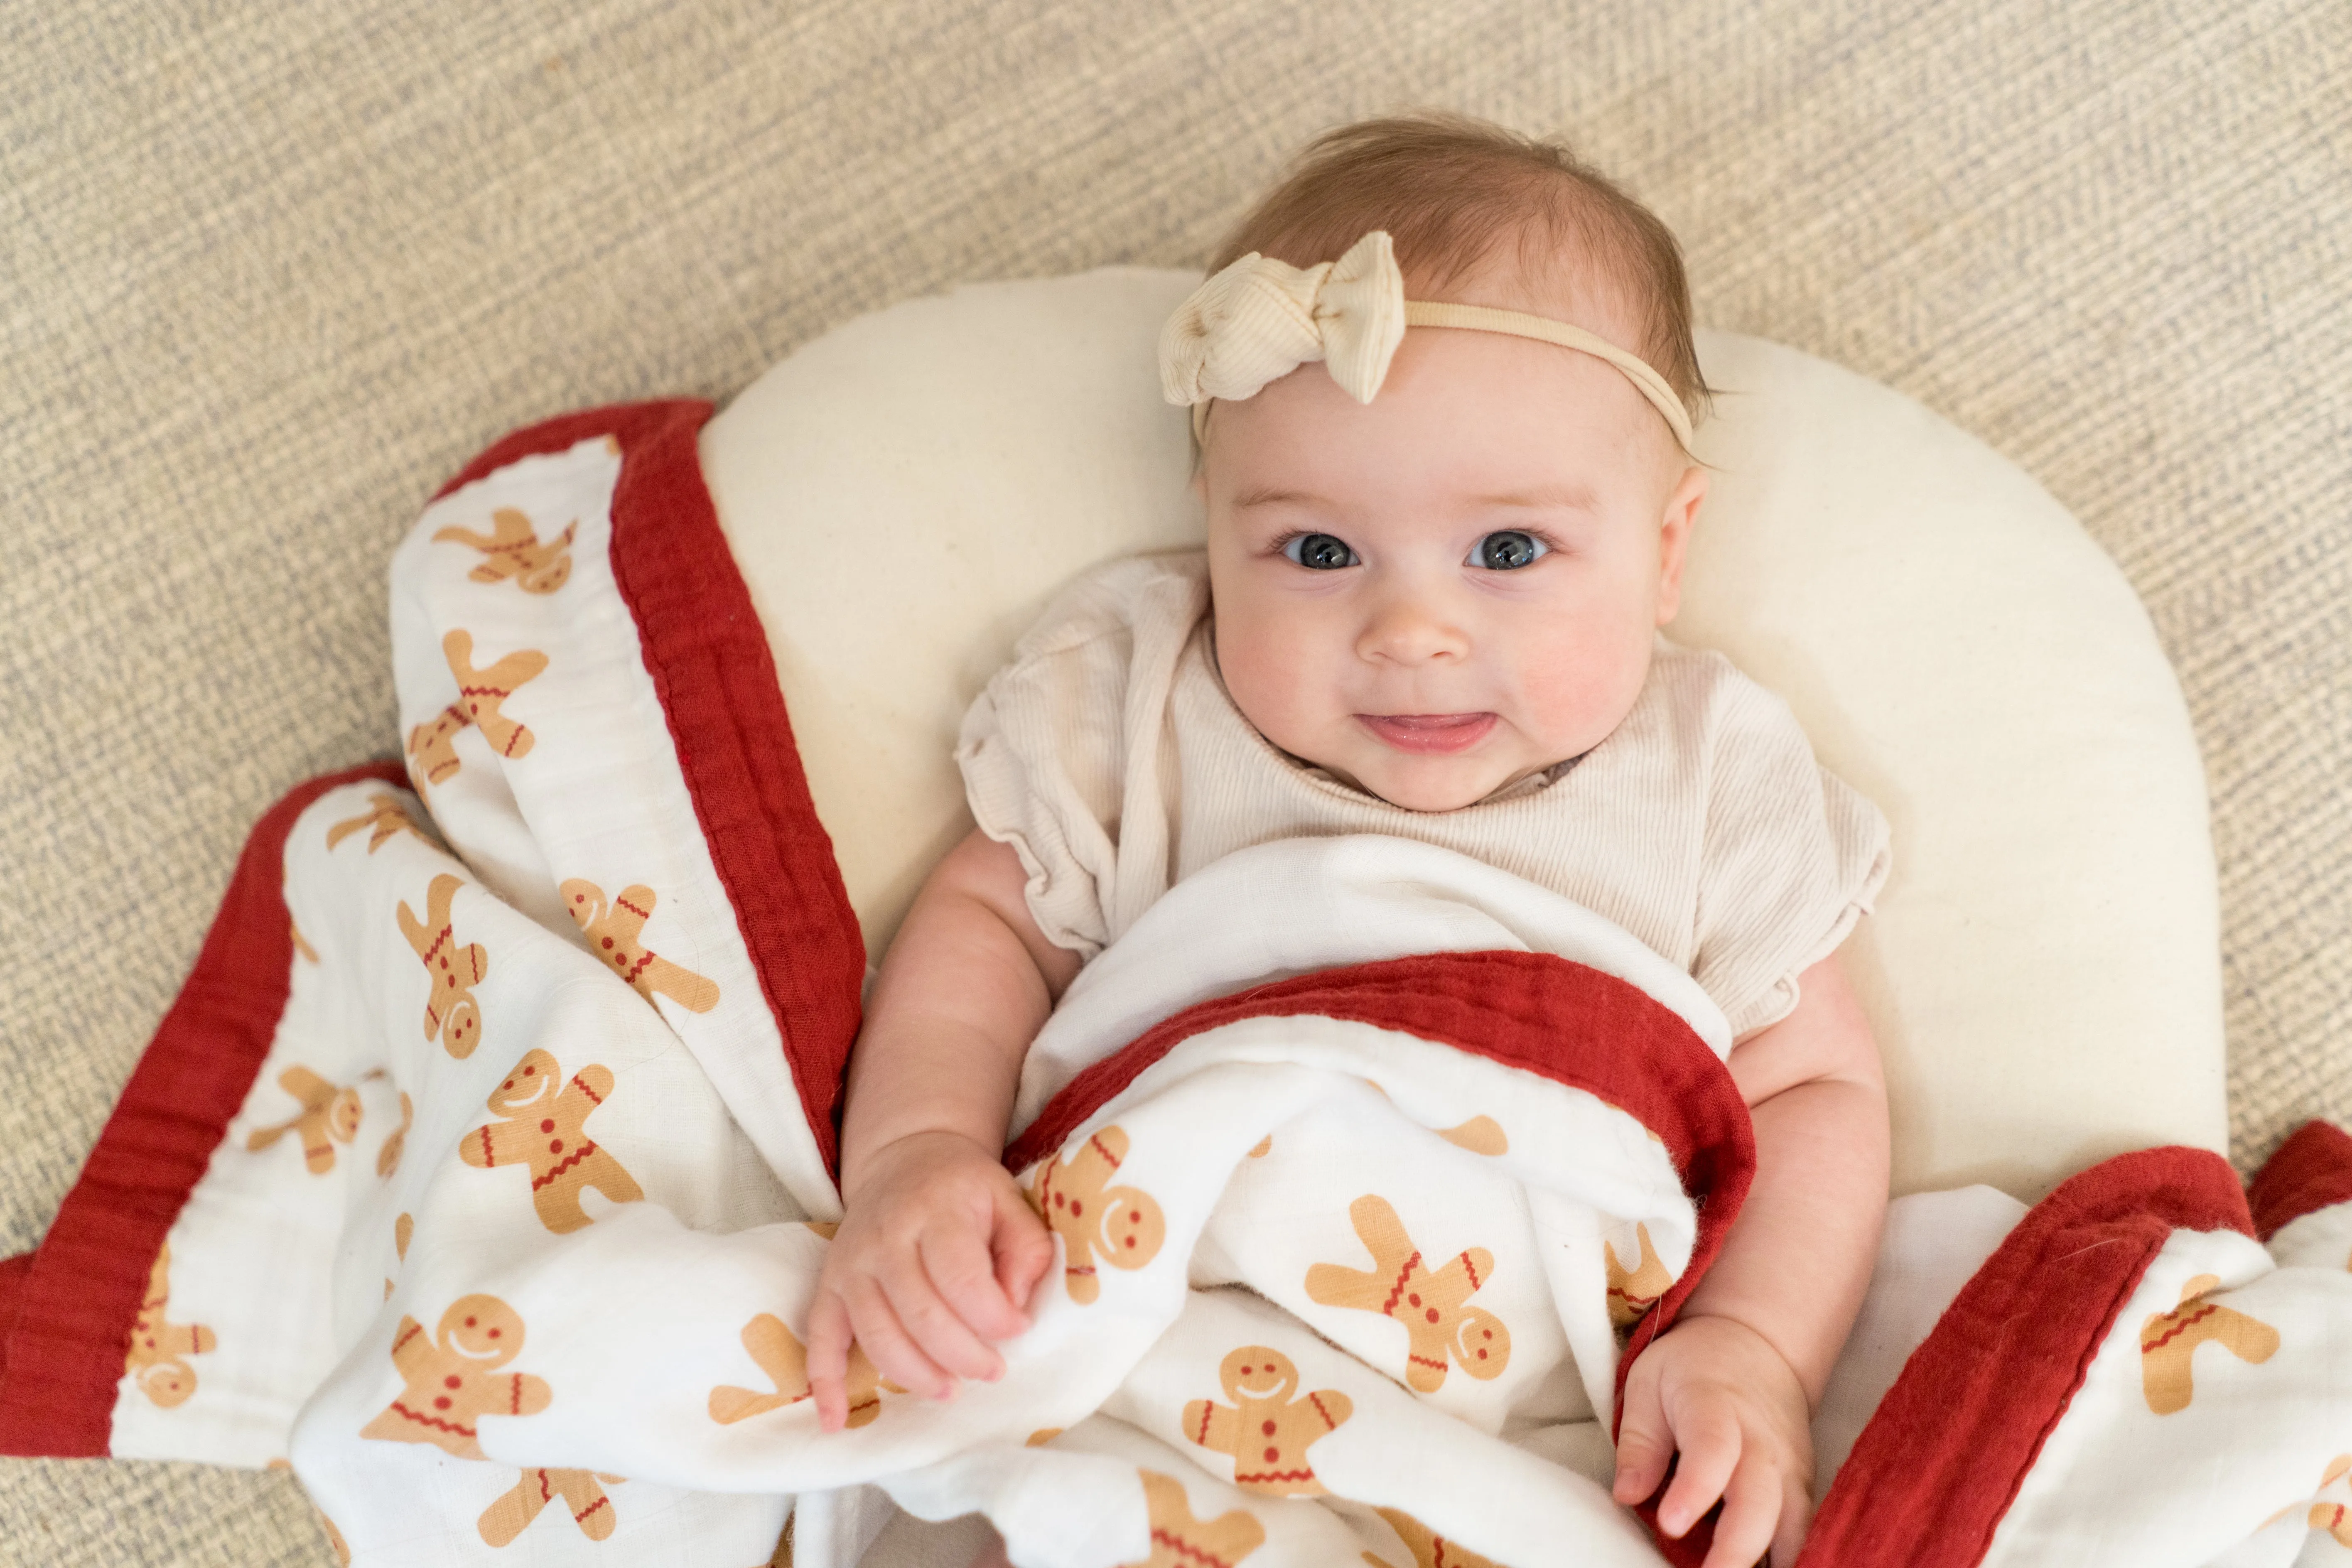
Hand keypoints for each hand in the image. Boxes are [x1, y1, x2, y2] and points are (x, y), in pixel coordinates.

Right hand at [804, 1130, 1055, 1430]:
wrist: (904, 1161)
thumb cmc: (964, 1189)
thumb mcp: (1009, 1200)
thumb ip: (1025, 1250)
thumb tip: (1015, 1308)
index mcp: (935, 1212)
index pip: (961, 1278)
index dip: (995, 1317)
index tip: (1020, 1329)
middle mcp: (884, 1239)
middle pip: (920, 1316)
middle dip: (963, 1356)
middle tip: (993, 1371)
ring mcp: (850, 1265)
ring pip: (877, 1336)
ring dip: (915, 1375)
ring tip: (951, 1390)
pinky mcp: (829, 1286)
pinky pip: (820, 1339)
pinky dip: (824, 1383)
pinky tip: (835, 1420)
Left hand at [1611, 1314, 1815, 1567]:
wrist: (1758, 1347)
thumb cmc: (1691, 1368)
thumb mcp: (1648, 1384)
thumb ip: (1639, 1443)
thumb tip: (1627, 1495)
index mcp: (1716, 1409)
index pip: (1712, 1452)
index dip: (1695, 1490)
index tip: (1671, 1523)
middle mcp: (1763, 1444)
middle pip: (1759, 1502)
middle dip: (1736, 1549)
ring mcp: (1791, 1469)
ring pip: (1793, 1526)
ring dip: (1769, 1562)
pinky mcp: (1804, 1489)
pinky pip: (1804, 1533)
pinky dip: (1791, 1558)